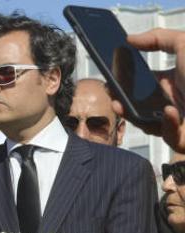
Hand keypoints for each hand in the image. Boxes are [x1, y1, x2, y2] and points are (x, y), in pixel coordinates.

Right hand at [111, 28, 184, 152]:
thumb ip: (160, 38)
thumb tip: (130, 38)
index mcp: (173, 82)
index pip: (143, 83)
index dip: (126, 81)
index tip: (111, 78)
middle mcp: (173, 101)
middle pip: (139, 105)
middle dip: (122, 101)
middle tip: (110, 95)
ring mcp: (177, 121)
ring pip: (146, 122)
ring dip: (134, 114)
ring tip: (122, 106)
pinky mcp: (182, 138)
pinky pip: (168, 135)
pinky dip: (168, 124)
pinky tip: (172, 112)